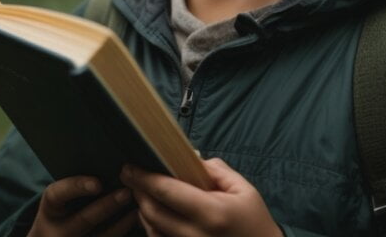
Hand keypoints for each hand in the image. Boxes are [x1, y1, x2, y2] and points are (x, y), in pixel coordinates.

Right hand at [28, 176, 137, 236]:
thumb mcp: (60, 200)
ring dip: (122, 222)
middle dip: (108, 205)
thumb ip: (76, 186)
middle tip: (127, 192)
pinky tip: (135, 220)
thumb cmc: (62, 211)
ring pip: (102, 236)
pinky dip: (123, 230)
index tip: (98, 183)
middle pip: (84, 219)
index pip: (57, 194)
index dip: (77, 187)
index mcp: (50, 209)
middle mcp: (59, 231)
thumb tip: (106, 161)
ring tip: (138, 207)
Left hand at [120, 158, 282, 236]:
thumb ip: (215, 171)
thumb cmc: (255, 222)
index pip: (167, 192)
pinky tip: (154, 214)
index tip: (129, 167)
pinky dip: (151, 227)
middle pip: (152, 212)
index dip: (144, 178)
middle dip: (138, 192)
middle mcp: (195, 236)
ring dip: (142, 210)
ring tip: (143, 193)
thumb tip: (189, 156)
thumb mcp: (243, 190)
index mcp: (211, 213)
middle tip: (131, 177)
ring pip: (150, 230)